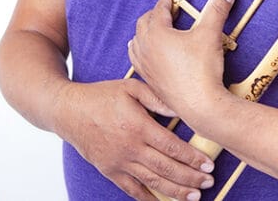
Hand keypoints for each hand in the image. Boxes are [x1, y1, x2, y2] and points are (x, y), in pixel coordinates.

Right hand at [55, 79, 214, 200]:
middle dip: (191, 177)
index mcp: (138, 127)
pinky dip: (147, 198)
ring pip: (152, 182)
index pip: (172, 147)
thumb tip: (181, 108)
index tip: (209, 164)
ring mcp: (119, 162)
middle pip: (166, 168)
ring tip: (194, 196)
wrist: (68, 111)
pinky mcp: (109, 170)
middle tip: (209, 182)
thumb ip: (157, 97)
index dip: (192, 158)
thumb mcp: (131, 87)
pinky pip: (131, 189)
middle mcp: (130, 148)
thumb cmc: (102, 95)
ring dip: (175, 191)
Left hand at [129, 0, 236, 120]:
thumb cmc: (202, 69)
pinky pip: (137, 61)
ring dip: (143, 33)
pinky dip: (141, 52)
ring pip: (136, 43)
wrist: (200, 104)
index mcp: (157, 34)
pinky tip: (149, 55)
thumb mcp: (211, 34)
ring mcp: (145, 66)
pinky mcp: (149, 81)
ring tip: (152, 30)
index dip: (166, 1)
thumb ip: (217, 9)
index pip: (158, 10)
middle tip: (166, 11)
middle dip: (154, 14)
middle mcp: (146, 49)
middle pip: (143, 24)